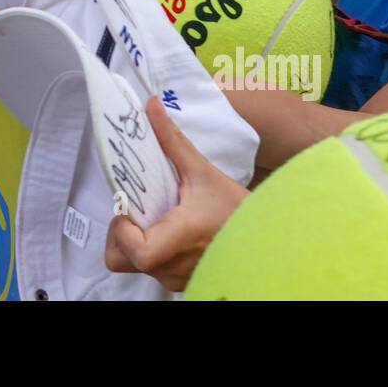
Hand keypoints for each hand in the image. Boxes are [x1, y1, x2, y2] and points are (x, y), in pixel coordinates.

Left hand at [104, 96, 247, 292]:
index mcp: (180, 237)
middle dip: (122, 233)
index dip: (122, 232)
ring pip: (135, 266)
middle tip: (137, 209)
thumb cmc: (235, 207)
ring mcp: (177, 278)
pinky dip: (150, 250)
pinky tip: (166, 229)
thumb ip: (172, 140)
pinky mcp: (180, 282)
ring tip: (155, 216)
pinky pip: (151, 269)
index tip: (129, 208)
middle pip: (124, 259)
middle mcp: (175, 266)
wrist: (265, 237)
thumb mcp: (203, 171)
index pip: (136, 252)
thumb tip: (150, 104)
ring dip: (136, 240)